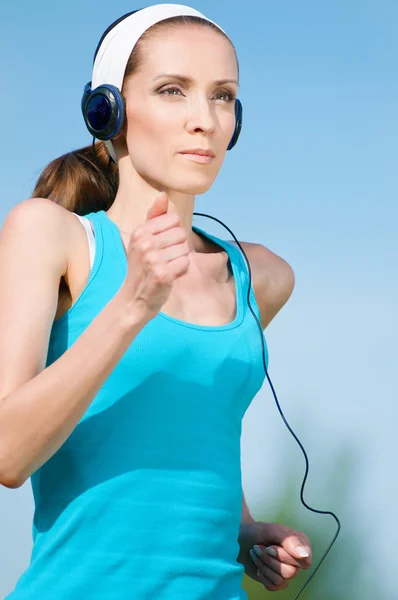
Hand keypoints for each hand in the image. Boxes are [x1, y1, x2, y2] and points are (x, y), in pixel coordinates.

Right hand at [120, 192, 190, 318]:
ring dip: (180, 260)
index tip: (162, 245)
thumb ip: (154, 217)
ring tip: (166, 267)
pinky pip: (186, 263)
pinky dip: (182, 270)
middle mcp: (145, 244)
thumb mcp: (142, 239)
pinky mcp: (163, 274)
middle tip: (164, 259)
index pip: (174, 219)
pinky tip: (170, 276)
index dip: (173, 232)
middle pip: (181, 234)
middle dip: (178, 247)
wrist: (134, 298)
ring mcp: (153, 259)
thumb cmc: (141, 267)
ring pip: (185, 249)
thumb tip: (163, 194)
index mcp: (140, 232)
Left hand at [238, 521, 311, 591]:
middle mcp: (296, 560)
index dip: (287, 557)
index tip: (270, 547)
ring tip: (256, 553)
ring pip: (281, 579)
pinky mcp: (276, 581)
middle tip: (259, 547)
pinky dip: (262, 574)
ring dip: (264, 565)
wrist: (240, 540)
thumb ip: (289, 539)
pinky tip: (258, 564)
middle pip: (291, 572)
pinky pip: (273, 586)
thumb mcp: (271, 529)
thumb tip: (304, 555)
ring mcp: (287, 572)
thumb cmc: (256, 532)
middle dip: (270, 559)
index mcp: (300, 544)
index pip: (304, 560)